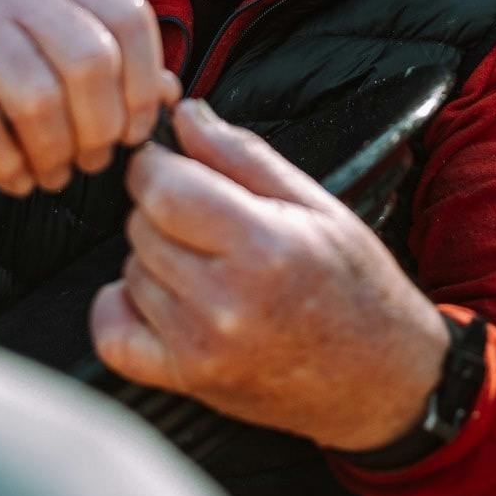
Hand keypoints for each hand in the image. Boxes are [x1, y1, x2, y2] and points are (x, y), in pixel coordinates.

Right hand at [0, 0, 180, 197]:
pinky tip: (14, 179)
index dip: (144, 81)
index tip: (134, 129)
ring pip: (35, 98)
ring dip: (54, 154)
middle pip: (88, 61)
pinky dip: (5, 165)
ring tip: (53, 176)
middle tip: (92, 162)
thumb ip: (107, 54)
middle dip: (100, 127)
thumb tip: (170, 94)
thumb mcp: (41, 31)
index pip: (129, 16)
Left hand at [90, 99, 449, 451]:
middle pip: (142, 226)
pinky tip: (159, 298)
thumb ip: (242, 155)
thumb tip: (186, 114)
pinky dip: (122, 309)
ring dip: (153, 257)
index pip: (163, 188)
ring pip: (131, 271)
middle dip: (161, 209)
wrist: (382, 376)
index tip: (169, 162)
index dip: (156, 165)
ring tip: (205, 262)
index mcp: (264, 247)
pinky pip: (114, 336)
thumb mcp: (315, 204)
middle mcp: (227, 302)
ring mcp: (202, 347)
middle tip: (205, 218)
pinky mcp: (188, 380)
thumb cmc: (356, 286)